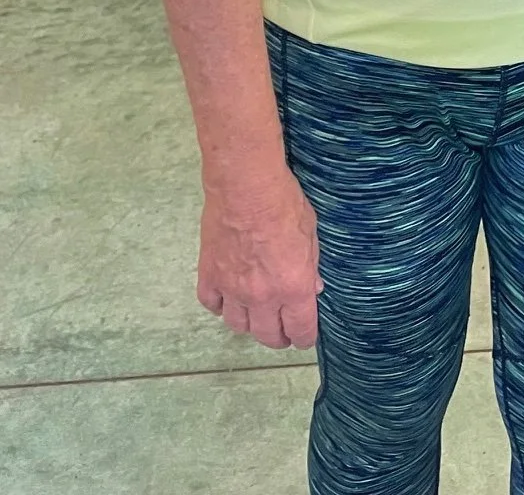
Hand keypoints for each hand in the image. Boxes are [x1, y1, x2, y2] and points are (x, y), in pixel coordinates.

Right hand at [198, 170, 322, 348]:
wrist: (246, 186)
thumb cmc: (284, 203)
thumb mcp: (310, 233)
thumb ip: (311, 266)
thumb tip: (313, 289)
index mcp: (292, 287)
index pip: (300, 330)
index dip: (304, 338)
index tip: (304, 337)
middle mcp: (262, 296)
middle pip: (268, 335)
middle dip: (278, 337)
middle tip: (282, 332)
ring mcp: (232, 289)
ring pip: (238, 326)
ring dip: (249, 324)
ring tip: (256, 316)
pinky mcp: (209, 276)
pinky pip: (212, 304)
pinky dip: (220, 305)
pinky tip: (228, 297)